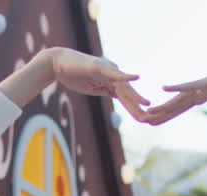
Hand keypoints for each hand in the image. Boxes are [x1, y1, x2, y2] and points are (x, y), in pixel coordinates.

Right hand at [0, 48, 148, 120]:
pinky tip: (136, 77)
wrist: (57, 64)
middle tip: (149, 119)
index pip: (125, 98)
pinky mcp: (99, 67)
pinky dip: (125, 75)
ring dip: (135, 96)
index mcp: (110, 82)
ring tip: (147, 105)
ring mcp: (106, 70)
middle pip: (127, 94)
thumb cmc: (72, 75)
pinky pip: (114, 72)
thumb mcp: (92, 88)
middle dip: (138, 107)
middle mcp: (112, 75)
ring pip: (123, 86)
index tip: (144, 120)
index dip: (134, 109)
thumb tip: (116, 97)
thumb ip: (105, 91)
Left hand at [142, 61, 206, 124]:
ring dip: (164, 105)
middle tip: (141, 120)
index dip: (166, 115)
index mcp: (201, 96)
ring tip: (148, 112)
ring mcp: (202, 86)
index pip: (179, 108)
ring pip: (179, 98)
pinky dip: (178, 86)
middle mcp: (198, 90)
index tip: (152, 123)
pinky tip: (164, 88)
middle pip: (175, 104)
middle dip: (159, 113)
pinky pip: (190, 85)